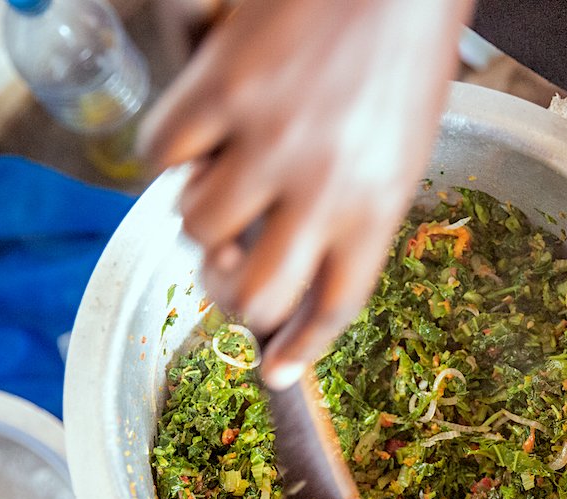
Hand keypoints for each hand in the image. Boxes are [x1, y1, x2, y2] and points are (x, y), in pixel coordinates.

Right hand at [140, 0, 472, 387]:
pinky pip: (162, 156)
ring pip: (195, 229)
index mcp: (379, 205)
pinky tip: (196, 133)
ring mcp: (266, 139)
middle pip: (254, 293)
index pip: (333, 305)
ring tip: (221, 182)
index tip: (276, 374)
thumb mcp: (403, 149)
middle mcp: (322, 186)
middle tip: (228, 275)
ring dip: (200, 218)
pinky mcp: (219, 88)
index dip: (300, 348)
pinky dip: (170, 154)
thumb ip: (357, 212)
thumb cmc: (402, 54)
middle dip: (233, 298)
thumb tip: (298, 263)